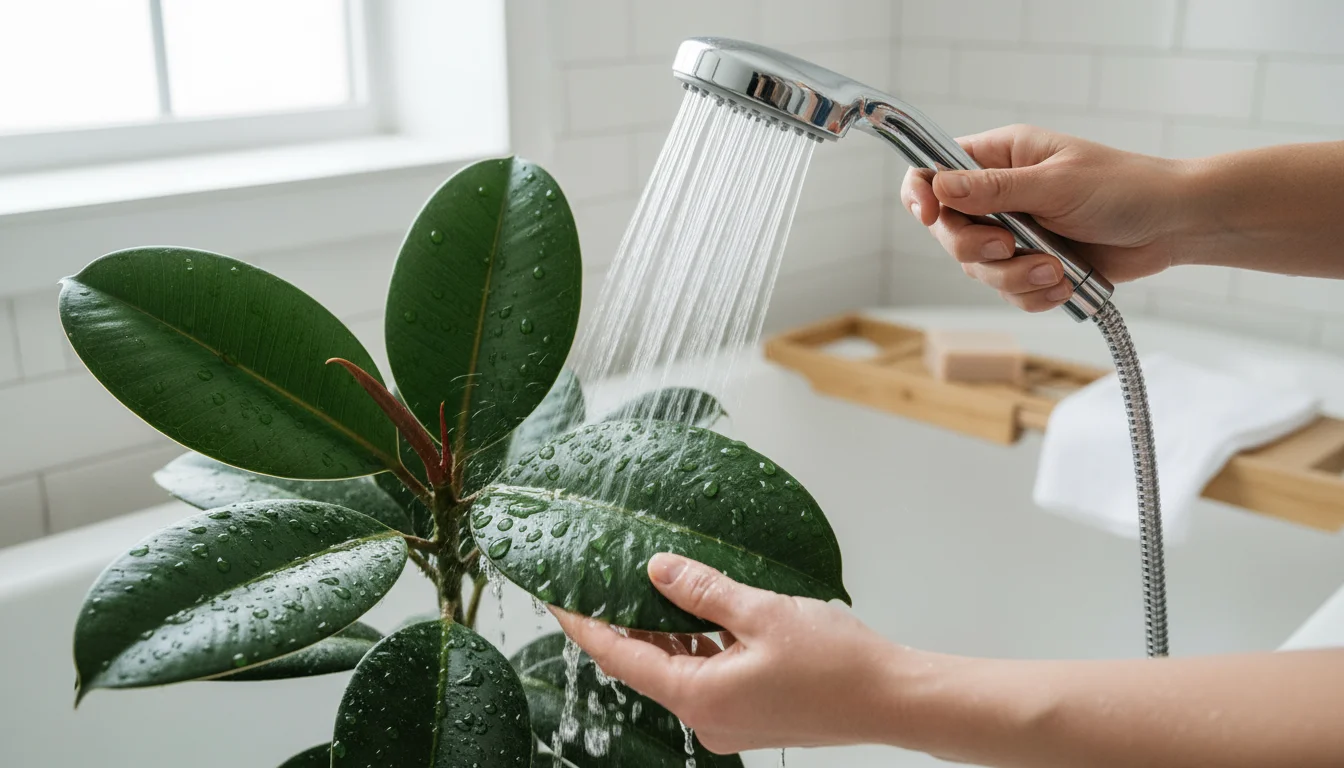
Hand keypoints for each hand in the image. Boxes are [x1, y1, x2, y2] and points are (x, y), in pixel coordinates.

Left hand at [550, 553, 913, 753]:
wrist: (892, 699)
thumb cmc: (836, 663)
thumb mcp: (760, 612)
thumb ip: (703, 590)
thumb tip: (657, 569)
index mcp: (697, 698)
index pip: (619, 657)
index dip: (583, 625)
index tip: (555, 597)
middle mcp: (705, 718)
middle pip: (646, 664)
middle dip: (625, 621)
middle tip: (602, 576)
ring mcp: (728, 721)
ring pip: (678, 669)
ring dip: (665, 630)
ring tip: (650, 583)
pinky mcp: (750, 714)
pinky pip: (707, 676)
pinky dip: (696, 645)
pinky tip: (700, 612)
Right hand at [901, 124, 1190, 311]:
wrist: (1174, 226)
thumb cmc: (1125, 188)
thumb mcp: (1056, 184)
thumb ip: (994, 189)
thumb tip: (939, 186)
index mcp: (1000, 157)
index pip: (933, 170)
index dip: (921, 194)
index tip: (929, 216)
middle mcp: (999, 194)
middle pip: (949, 231)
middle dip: (977, 248)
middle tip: (1009, 246)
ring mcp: (1014, 233)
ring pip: (978, 269)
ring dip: (1014, 277)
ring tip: (1056, 270)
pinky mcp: (1032, 266)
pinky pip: (1008, 292)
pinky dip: (1033, 295)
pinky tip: (1064, 284)